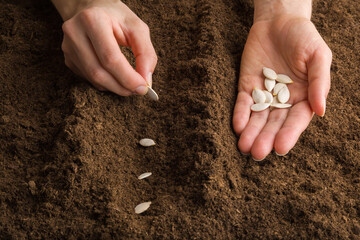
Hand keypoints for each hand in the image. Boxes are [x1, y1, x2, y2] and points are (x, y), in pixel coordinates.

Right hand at [56, 0, 156, 95]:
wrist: (91, 8)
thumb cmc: (116, 17)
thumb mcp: (137, 27)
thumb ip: (145, 53)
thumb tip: (146, 80)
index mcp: (92, 20)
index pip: (110, 58)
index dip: (128, 77)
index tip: (143, 87)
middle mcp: (75, 33)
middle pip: (99, 72)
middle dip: (122, 86)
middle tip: (139, 90)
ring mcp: (68, 47)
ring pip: (93, 79)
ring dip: (115, 87)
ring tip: (130, 86)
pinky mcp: (68, 58)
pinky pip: (89, 79)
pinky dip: (106, 84)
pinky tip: (116, 78)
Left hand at [233, 16, 331, 159]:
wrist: (279, 22)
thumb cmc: (304, 38)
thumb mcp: (318, 56)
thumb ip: (319, 82)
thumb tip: (321, 111)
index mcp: (303, 98)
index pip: (296, 121)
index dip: (289, 134)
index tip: (281, 148)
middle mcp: (283, 101)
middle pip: (274, 124)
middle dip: (266, 139)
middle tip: (258, 154)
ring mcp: (264, 95)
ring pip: (257, 118)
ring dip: (251, 132)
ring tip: (244, 147)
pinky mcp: (247, 87)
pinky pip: (243, 103)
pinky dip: (240, 114)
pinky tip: (238, 127)